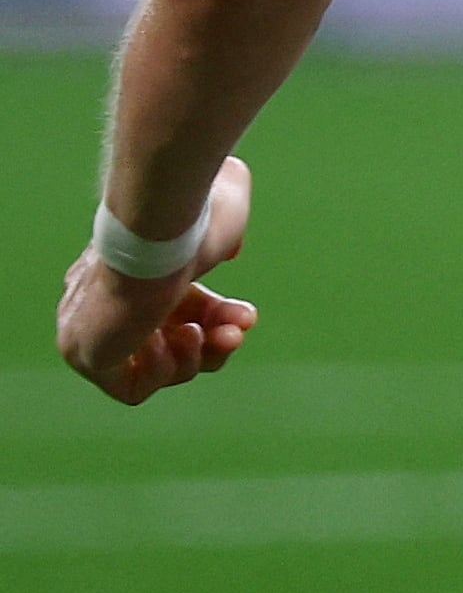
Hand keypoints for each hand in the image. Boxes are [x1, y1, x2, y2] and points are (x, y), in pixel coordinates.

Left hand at [55, 156, 256, 405]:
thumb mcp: (227, 203)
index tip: (246, 314)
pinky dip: (164, 372)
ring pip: (154, 369)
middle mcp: (101, 303)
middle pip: (167, 341)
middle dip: (215, 340)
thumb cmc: (192, 214)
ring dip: (194, 356)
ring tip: (199, 333)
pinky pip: (131, 389)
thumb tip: (228, 252)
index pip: (170, 309)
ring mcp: (90, 332)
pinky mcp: (88, 357)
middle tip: (239, 330)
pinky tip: (167, 339)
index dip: (215, 317)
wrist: (159, 229)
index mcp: (125, 270)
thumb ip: (227, 224)